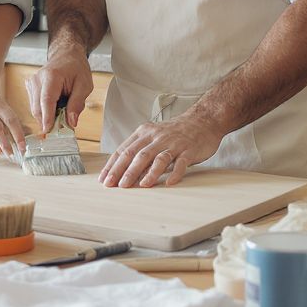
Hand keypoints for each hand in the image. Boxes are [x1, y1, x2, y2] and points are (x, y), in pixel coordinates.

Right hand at [26, 44, 92, 134]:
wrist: (67, 55)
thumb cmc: (77, 68)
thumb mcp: (84, 85)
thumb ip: (77, 104)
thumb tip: (71, 122)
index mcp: (52, 76)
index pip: (47, 100)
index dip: (47, 117)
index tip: (48, 131)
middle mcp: (37, 79)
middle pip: (38, 108)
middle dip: (49, 121)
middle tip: (64, 126)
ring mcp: (31, 83)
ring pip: (35, 109)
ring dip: (48, 116)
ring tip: (62, 109)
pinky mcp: (29, 87)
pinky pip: (35, 105)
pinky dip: (44, 111)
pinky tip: (55, 105)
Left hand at [98, 116, 223, 187]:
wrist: (202, 121)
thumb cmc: (174, 133)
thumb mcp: (153, 137)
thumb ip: (140, 152)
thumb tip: (123, 173)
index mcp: (144, 133)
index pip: (124, 150)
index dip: (113, 166)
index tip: (104, 180)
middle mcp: (156, 137)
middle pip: (137, 154)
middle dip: (124, 171)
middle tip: (114, 185)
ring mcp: (173, 143)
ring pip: (157, 158)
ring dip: (147, 173)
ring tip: (139, 185)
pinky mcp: (188, 150)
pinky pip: (181, 162)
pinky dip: (174, 173)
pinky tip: (168, 183)